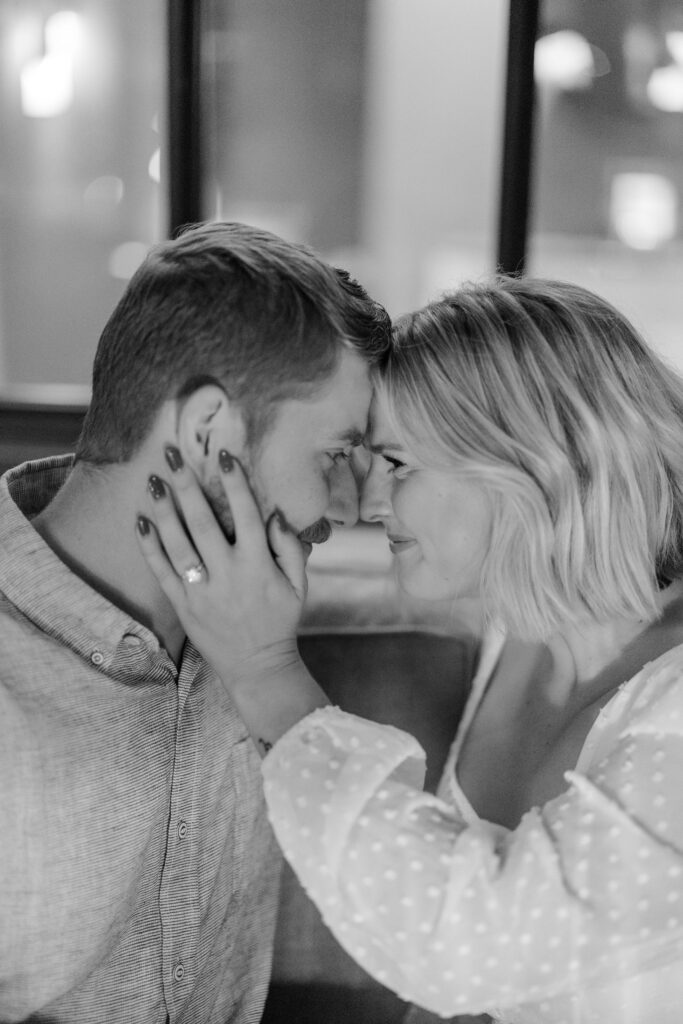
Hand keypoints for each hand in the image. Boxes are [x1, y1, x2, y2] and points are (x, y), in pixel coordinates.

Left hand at [136, 445, 306, 687]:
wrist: (258, 666)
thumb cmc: (280, 620)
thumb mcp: (299, 585)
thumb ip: (290, 548)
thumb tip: (275, 515)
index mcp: (258, 565)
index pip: (246, 515)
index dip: (235, 484)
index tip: (224, 455)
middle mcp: (228, 575)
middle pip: (204, 523)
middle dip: (188, 486)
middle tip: (172, 454)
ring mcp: (202, 591)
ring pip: (178, 544)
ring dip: (164, 510)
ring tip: (153, 480)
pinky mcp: (183, 606)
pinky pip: (162, 572)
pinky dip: (150, 547)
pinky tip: (140, 521)